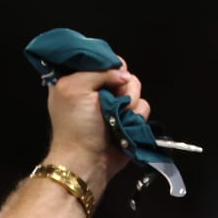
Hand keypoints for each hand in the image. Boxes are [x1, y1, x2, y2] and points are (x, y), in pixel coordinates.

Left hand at [42, 64, 149, 188]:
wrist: (87, 160)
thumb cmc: (75, 125)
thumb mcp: (75, 88)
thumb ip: (98, 71)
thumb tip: (123, 76)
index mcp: (78, 79)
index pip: (99, 57)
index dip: (107, 61)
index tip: (110, 71)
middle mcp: (97, 90)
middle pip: (122, 71)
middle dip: (122, 83)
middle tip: (114, 96)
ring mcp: (114, 104)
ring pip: (135, 88)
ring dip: (130, 101)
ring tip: (119, 116)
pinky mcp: (128, 119)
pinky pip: (143, 106)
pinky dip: (137, 116)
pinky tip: (126, 125)